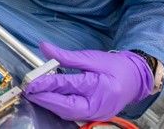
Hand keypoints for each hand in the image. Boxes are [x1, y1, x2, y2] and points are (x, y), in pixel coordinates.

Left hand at [23, 42, 153, 121]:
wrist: (135, 79)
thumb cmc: (115, 67)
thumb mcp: (91, 57)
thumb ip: (66, 56)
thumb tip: (45, 48)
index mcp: (100, 87)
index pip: (69, 86)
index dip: (47, 84)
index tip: (32, 81)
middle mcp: (98, 105)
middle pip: (66, 106)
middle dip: (45, 99)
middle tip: (28, 91)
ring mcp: (97, 114)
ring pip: (68, 113)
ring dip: (50, 104)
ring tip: (35, 94)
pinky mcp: (94, 116)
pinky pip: (73, 114)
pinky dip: (59, 107)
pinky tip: (48, 100)